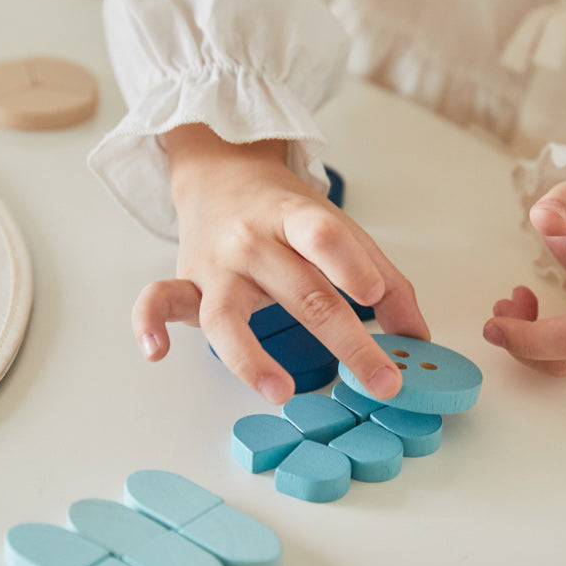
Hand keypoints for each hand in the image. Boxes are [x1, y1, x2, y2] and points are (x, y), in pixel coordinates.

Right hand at [131, 124, 429, 403]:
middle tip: (381, 382)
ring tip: (283, 392)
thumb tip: (417, 338)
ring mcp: (216, 264)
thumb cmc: (287, 213)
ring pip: (226, 313)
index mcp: (295, 218)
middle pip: (300, 290)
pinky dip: (148, 325)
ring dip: (251, 356)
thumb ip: (383, 279)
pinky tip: (156, 354)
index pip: (321, 234)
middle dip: (346, 341)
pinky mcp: (185, 282)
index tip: (377, 297)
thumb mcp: (339, 229)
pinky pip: (158, 300)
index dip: (349, 263)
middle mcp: (253, 241)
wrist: (221, 173)